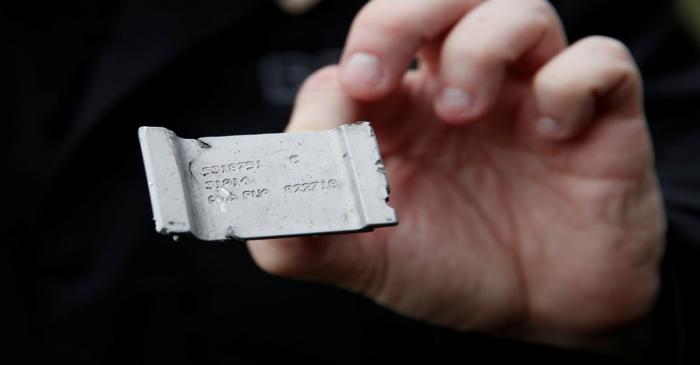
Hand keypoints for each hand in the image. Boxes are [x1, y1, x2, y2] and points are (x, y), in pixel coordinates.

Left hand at [248, 0, 664, 345]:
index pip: (370, 45)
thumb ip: (300, 237)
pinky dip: (572, 81)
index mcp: (406, 109)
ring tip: (465, 112)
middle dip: (401, 16)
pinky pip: (601, 61)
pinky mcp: (600, 119)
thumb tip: (259, 202)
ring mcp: (532, 95)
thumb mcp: (364, 262)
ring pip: (521, 9)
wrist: (543, 316)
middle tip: (376, 78)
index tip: (344, 106)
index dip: (348, 62)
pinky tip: (551, 132)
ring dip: (483, 46)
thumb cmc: (450, 270)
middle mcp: (467, 87)